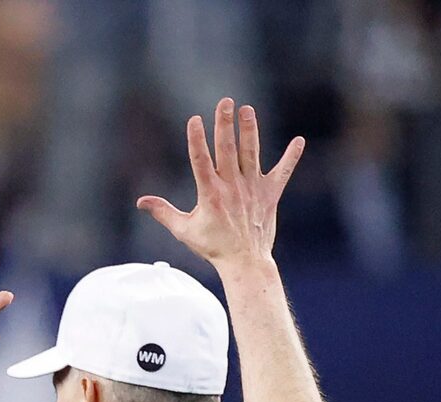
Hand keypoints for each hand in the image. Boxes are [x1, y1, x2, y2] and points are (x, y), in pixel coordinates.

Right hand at [139, 98, 303, 275]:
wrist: (244, 261)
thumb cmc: (212, 246)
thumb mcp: (183, 230)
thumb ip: (163, 212)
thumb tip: (141, 201)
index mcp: (209, 194)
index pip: (200, 161)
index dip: (196, 139)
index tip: (194, 119)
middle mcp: (232, 187)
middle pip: (227, 149)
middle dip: (225, 124)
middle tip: (225, 102)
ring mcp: (253, 188)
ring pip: (251, 153)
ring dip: (249, 130)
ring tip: (247, 110)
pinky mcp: (270, 193)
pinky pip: (283, 172)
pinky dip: (291, 156)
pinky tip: (298, 141)